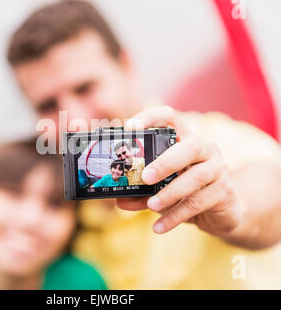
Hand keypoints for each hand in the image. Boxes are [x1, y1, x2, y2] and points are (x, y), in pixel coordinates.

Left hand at [116, 106, 243, 236]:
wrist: (222, 212)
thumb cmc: (186, 191)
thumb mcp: (162, 188)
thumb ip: (142, 191)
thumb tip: (119, 200)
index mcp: (186, 139)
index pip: (170, 117)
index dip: (150, 117)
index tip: (130, 127)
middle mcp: (206, 149)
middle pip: (191, 146)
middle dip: (166, 162)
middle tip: (145, 177)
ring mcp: (219, 169)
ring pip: (195, 178)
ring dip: (170, 194)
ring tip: (151, 206)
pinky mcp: (224, 192)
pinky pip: (198, 203)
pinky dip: (175, 216)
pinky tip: (159, 227)